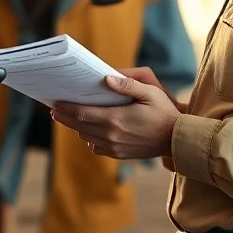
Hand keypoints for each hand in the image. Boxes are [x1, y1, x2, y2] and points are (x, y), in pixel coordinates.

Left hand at [51, 69, 179, 159]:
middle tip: (54, 109)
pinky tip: (89, 130)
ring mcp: (115, 147)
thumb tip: (106, 78)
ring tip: (71, 116)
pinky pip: (97, 147)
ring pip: (86, 137)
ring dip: (77, 127)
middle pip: (80, 126)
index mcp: (116, 119)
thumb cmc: (165, 113)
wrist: (178, 140)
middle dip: (65, 117)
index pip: (83, 114)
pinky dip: (90, 138)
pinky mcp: (119, 154)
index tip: (55, 103)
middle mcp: (112, 136)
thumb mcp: (150, 93)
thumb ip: (127, 85)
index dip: (66, 109)